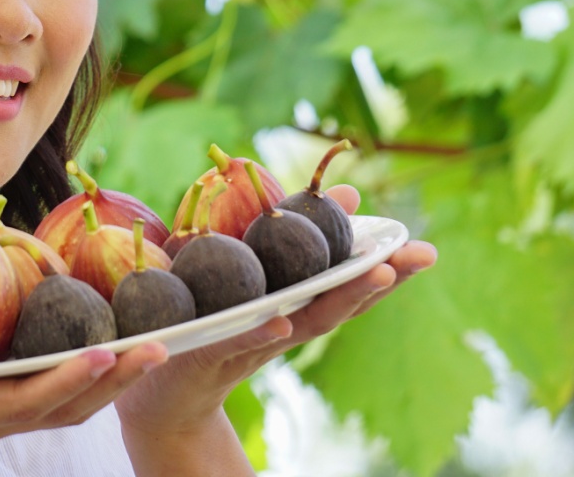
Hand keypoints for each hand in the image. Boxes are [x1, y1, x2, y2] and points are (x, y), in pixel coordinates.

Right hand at [0, 335, 169, 473]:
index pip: (26, 401)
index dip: (67, 379)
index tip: (106, 352)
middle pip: (64, 408)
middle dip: (113, 381)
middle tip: (161, 347)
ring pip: (66, 406)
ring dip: (112, 381)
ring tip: (154, 348)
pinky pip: (52, 393)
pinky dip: (87, 374)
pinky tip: (110, 347)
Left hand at [115, 185, 437, 440]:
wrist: (158, 390)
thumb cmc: (203, 325)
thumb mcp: (240, 276)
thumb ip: (280, 237)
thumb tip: (328, 189)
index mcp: (290, 305)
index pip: (345, 283)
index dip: (384, 266)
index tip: (423, 248)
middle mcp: (282, 326)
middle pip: (338, 301)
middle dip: (381, 278)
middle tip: (422, 255)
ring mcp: (251, 341)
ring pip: (304, 321)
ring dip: (342, 299)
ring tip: (378, 275)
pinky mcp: (210, 353)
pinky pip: (239, 341)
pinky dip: (263, 332)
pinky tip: (285, 320)